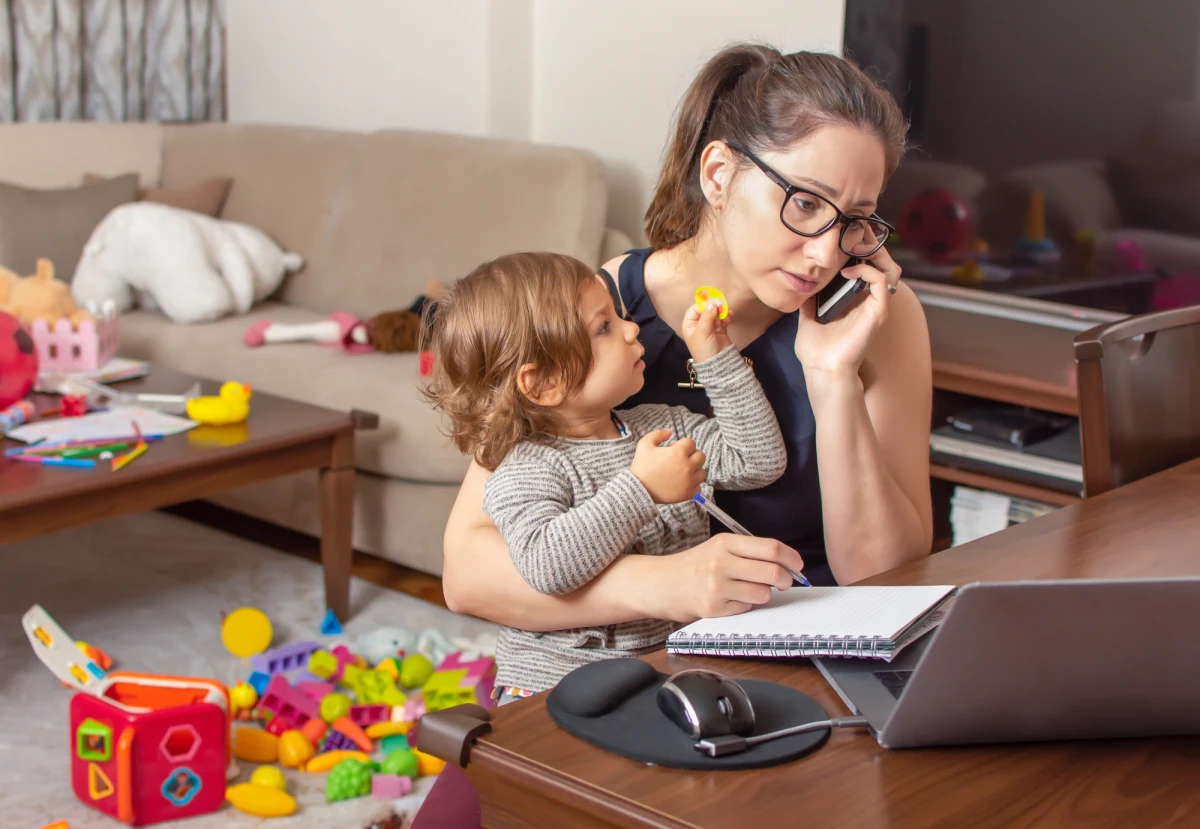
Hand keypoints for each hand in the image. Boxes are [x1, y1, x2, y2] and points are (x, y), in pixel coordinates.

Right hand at [629, 429, 706, 503]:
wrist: (638, 489)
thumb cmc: (641, 466)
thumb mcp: (644, 444)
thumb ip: (658, 434)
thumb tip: (670, 432)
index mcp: (678, 452)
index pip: (691, 443)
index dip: (682, 445)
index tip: (674, 450)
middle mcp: (687, 466)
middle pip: (700, 456)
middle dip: (691, 455)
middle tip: (680, 460)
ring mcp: (689, 481)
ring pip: (702, 472)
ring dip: (694, 470)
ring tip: (682, 472)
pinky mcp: (688, 493)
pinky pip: (698, 487)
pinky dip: (693, 485)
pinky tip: (683, 483)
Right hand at [642, 533, 805, 621]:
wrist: (660, 583)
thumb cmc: (694, 566)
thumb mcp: (718, 549)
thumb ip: (748, 553)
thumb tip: (786, 565)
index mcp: (725, 542)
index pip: (770, 548)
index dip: (791, 558)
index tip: (798, 565)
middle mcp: (721, 562)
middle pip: (772, 571)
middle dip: (786, 580)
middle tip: (785, 583)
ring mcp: (717, 586)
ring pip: (763, 593)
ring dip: (762, 594)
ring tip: (746, 590)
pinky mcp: (713, 608)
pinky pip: (746, 609)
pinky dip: (744, 606)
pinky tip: (729, 600)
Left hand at [681, 300, 731, 361]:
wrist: (717, 364)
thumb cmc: (704, 348)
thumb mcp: (702, 332)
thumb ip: (706, 317)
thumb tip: (712, 304)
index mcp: (689, 325)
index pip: (694, 309)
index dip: (703, 306)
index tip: (713, 304)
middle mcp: (699, 324)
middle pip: (706, 310)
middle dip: (714, 308)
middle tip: (722, 307)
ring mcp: (710, 327)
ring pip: (715, 314)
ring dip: (721, 313)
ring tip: (726, 315)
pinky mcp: (720, 329)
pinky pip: (723, 319)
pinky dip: (726, 317)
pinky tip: (730, 317)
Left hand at [795, 245, 902, 378]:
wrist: (822, 371)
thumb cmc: (817, 352)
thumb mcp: (808, 319)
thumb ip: (809, 302)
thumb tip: (802, 287)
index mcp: (855, 301)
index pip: (867, 267)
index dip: (861, 249)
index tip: (845, 236)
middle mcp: (869, 302)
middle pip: (883, 263)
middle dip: (871, 244)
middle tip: (853, 234)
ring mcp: (875, 307)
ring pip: (890, 269)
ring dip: (875, 253)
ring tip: (855, 247)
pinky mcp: (877, 313)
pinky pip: (882, 281)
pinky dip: (867, 270)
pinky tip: (848, 270)